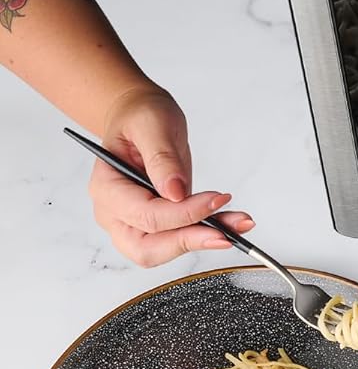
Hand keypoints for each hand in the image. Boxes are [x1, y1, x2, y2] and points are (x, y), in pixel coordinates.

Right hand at [89, 84, 253, 265]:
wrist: (142, 121)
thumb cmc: (141, 118)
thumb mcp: (151, 125)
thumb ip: (161, 157)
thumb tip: (175, 192)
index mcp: (106, 187)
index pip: (145, 214)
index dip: (183, 213)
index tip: (217, 200)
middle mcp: (114, 213)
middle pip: (148, 248)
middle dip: (190, 241)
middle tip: (227, 233)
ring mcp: (133, 224)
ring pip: (166, 250)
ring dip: (203, 241)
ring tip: (239, 224)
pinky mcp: (157, 227)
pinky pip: (181, 239)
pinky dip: (208, 235)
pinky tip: (233, 224)